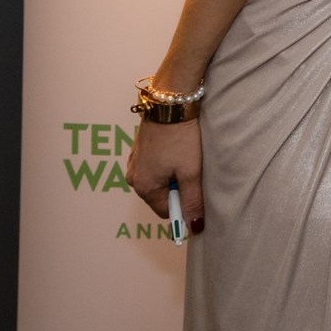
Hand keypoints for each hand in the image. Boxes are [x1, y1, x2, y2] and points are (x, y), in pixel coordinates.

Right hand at [126, 116, 205, 232]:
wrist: (170, 103)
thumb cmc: (181, 138)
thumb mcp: (191, 172)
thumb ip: (192, 201)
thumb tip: (194, 226)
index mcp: (143, 187)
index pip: (166, 212)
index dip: (183, 208)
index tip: (197, 196)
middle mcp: (133, 177)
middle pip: (162, 197)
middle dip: (180, 189)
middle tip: (194, 171)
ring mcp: (134, 162)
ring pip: (160, 181)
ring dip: (175, 176)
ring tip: (187, 159)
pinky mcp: (140, 150)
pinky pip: (156, 167)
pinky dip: (169, 164)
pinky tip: (179, 151)